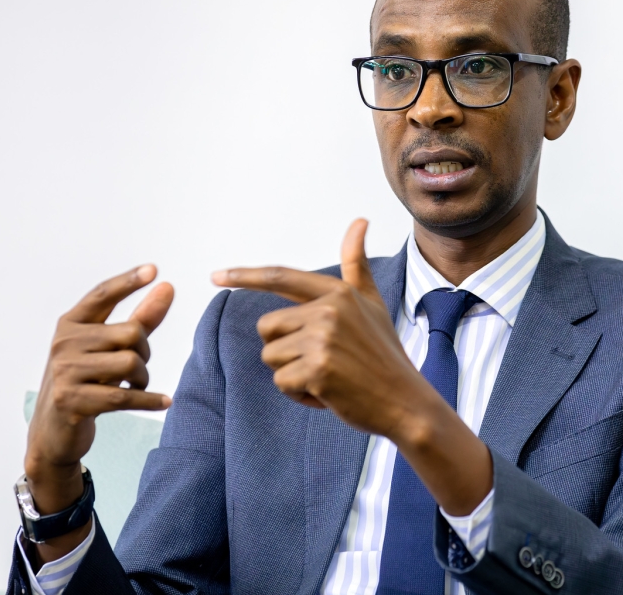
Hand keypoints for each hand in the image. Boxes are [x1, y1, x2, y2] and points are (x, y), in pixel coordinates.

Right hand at [24, 265, 173, 553]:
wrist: (53, 431)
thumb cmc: (86, 381)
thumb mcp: (108, 348)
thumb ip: (140, 318)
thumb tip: (167, 286)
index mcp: (70, 323)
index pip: (102, 294)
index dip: (128, 281)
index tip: (154, 270)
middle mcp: (63, 342)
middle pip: (131, 333)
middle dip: (145, 352)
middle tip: (137, 369)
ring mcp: (64, 371)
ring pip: (130, 363)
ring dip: (143, 378)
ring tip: (136, 385)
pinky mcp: (72, 400)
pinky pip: (124, 396)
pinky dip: (150, 400)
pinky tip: (165, 402)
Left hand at [212, 219, 441, 439]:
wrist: (405, 401)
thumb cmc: (384, 355)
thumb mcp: (371, 304)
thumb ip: (356, 265)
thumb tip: (359, 221)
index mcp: (338, 293)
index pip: (281, 277)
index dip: (245, 276)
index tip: (216, 276)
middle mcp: (329, 310)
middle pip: (267, 327)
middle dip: (284, 349)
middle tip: (323, 361)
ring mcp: (324, 340)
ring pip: (272, 356)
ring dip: (292, 374)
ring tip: (329, 377)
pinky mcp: (318, 370)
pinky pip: (282, 382)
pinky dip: (300, 394)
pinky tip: (329, 394)